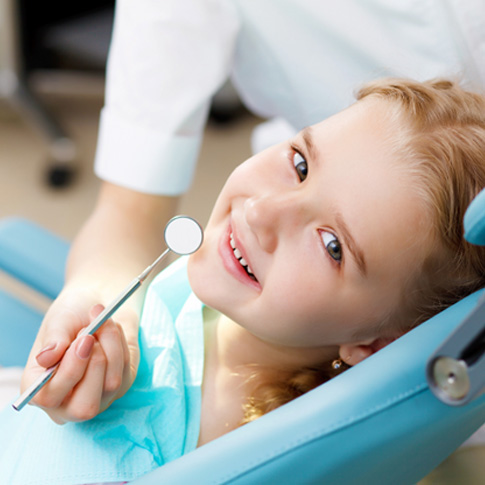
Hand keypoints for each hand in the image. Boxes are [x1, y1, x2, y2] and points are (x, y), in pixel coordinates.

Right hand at [20, 288, 139, 423]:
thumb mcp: (59, 321)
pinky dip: (120, 344)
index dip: (70, 371)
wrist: (97, 305)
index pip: (49, 399)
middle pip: (84, 408)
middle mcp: (67, 403)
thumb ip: (53, 340)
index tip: (84, 338)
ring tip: (101, 321)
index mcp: (40, 390)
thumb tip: (45, 359)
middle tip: (93, 334)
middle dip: (94, 366)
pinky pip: (125, 370)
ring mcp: (97, 397)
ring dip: (109, 346)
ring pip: (111, 384)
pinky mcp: (121, 386)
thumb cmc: (72, 315)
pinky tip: (111, 329)